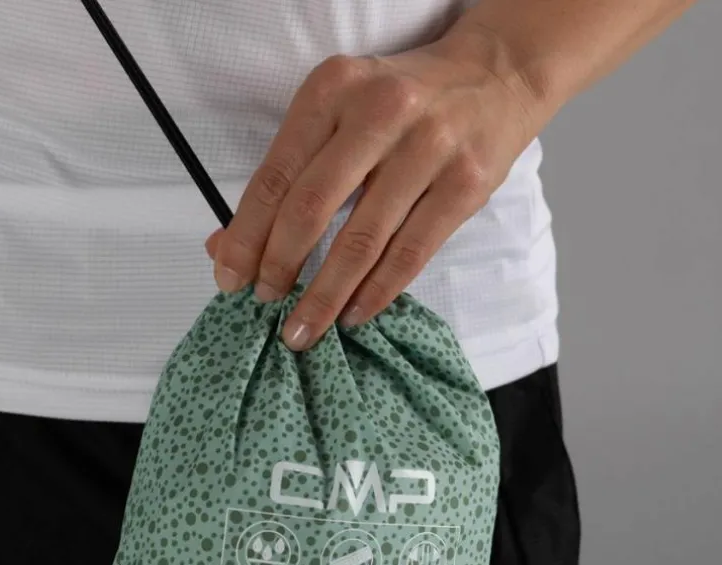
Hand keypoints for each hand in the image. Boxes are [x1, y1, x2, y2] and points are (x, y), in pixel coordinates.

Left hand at [203, 29, 542, 350]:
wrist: (495, 78)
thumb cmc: (402, 103)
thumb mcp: (338, 113)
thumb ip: (287, 174)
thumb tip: (226, 246)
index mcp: (333, 88)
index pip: (276, 175)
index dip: (247, 235)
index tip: (230, 278)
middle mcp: (379, 112)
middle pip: (312, 207)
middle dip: (280, 267)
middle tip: (265, 303)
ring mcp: (428, 149)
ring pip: (361, 241)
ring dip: (325, 296)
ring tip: (303, 329)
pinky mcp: (465, 185)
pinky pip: (410, 254)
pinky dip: (376, 293)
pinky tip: (353, 315)